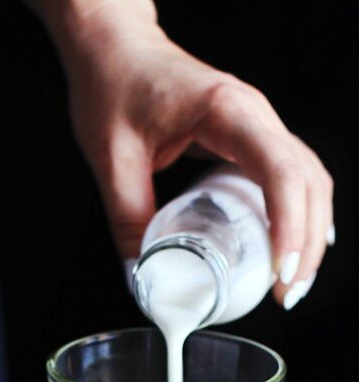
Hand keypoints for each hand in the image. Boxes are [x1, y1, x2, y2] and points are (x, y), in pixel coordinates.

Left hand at [29, 0, 333, 307]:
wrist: (113, 49)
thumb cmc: (112, 86)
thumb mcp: (110, 159)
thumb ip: (126, 218)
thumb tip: (141, 278)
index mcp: (226, 111)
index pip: (279, 171)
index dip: (289, 226)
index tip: (281, 272)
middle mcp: (254, 115)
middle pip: (307, 182)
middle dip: (306, 243)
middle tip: (286, 294)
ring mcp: (257, 125)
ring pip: (308, 180)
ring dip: (309, 233)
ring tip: (291, 283)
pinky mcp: (250, 138)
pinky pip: (290, 177)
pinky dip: (297, 215)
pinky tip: (292, 249)